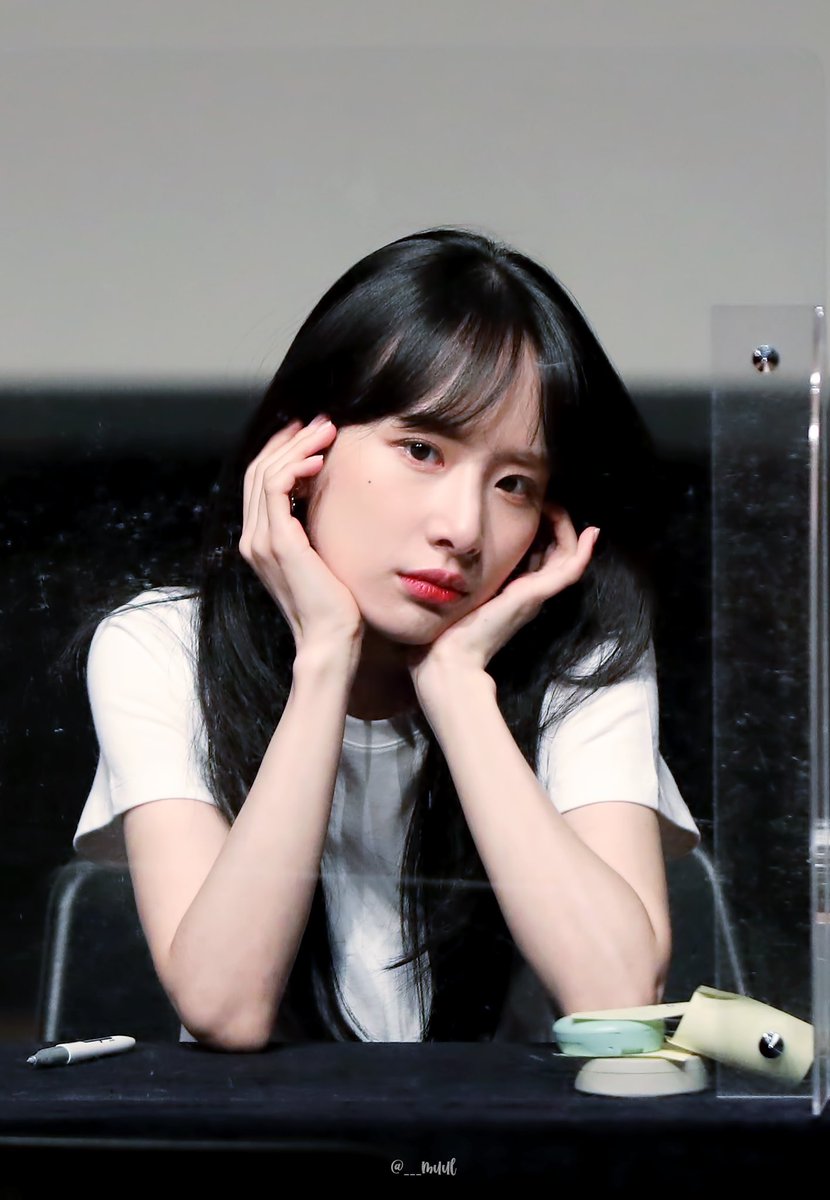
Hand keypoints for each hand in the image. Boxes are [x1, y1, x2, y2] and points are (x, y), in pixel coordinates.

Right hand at [238, 416, 363, 653]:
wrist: (329, 638)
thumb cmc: (333, 603)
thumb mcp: (320, 557)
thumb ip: (312, 529)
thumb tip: (325, 496)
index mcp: (259, 541)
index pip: (259, 481)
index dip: (281, 450)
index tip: (309, 433)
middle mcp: (252, 538)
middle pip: (258, 469)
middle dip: (290, 439)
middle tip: (322, 421)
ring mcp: (262, 541)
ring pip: (266, 472)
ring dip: (297, 446)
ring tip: (326, 431)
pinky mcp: (279, 542)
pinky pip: (276, 488)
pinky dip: (296, 466)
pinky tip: (319, 460)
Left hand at [408, 504, 598, 689]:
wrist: (451, 657)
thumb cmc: (450, 627)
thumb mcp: (464, 591)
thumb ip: (470, 574)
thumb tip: (460, 554)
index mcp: (516, 590)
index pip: (541, 555)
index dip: (545, 530)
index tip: (536, 507)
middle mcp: (531, 593)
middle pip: (557, 553)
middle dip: (557, 523)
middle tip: (549, 501)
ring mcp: (536, 595)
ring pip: (567, 558)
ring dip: (568, 529)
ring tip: (558, 506)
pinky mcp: (534, 596)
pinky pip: (568, 572)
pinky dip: (582, 553)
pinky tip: (590, 534)